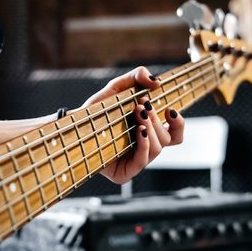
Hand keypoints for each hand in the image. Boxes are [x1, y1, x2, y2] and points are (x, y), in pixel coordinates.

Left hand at [80, 66, 184, 184]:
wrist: (73, 126)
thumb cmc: (95, 111)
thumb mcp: (116, 88)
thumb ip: (136, 77)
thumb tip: (156, 81)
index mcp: (147, 133)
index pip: (174, 134)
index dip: (178, 123)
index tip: (170, 110)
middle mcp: (144, 149)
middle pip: (168, 139)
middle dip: (157, 119)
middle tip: (142, 106)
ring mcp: (135, 162)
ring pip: (158, 148)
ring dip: (151, 128)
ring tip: (137, 113)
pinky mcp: (124, 173)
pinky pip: (142, 161)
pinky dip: (144, 144)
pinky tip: (140, 131)